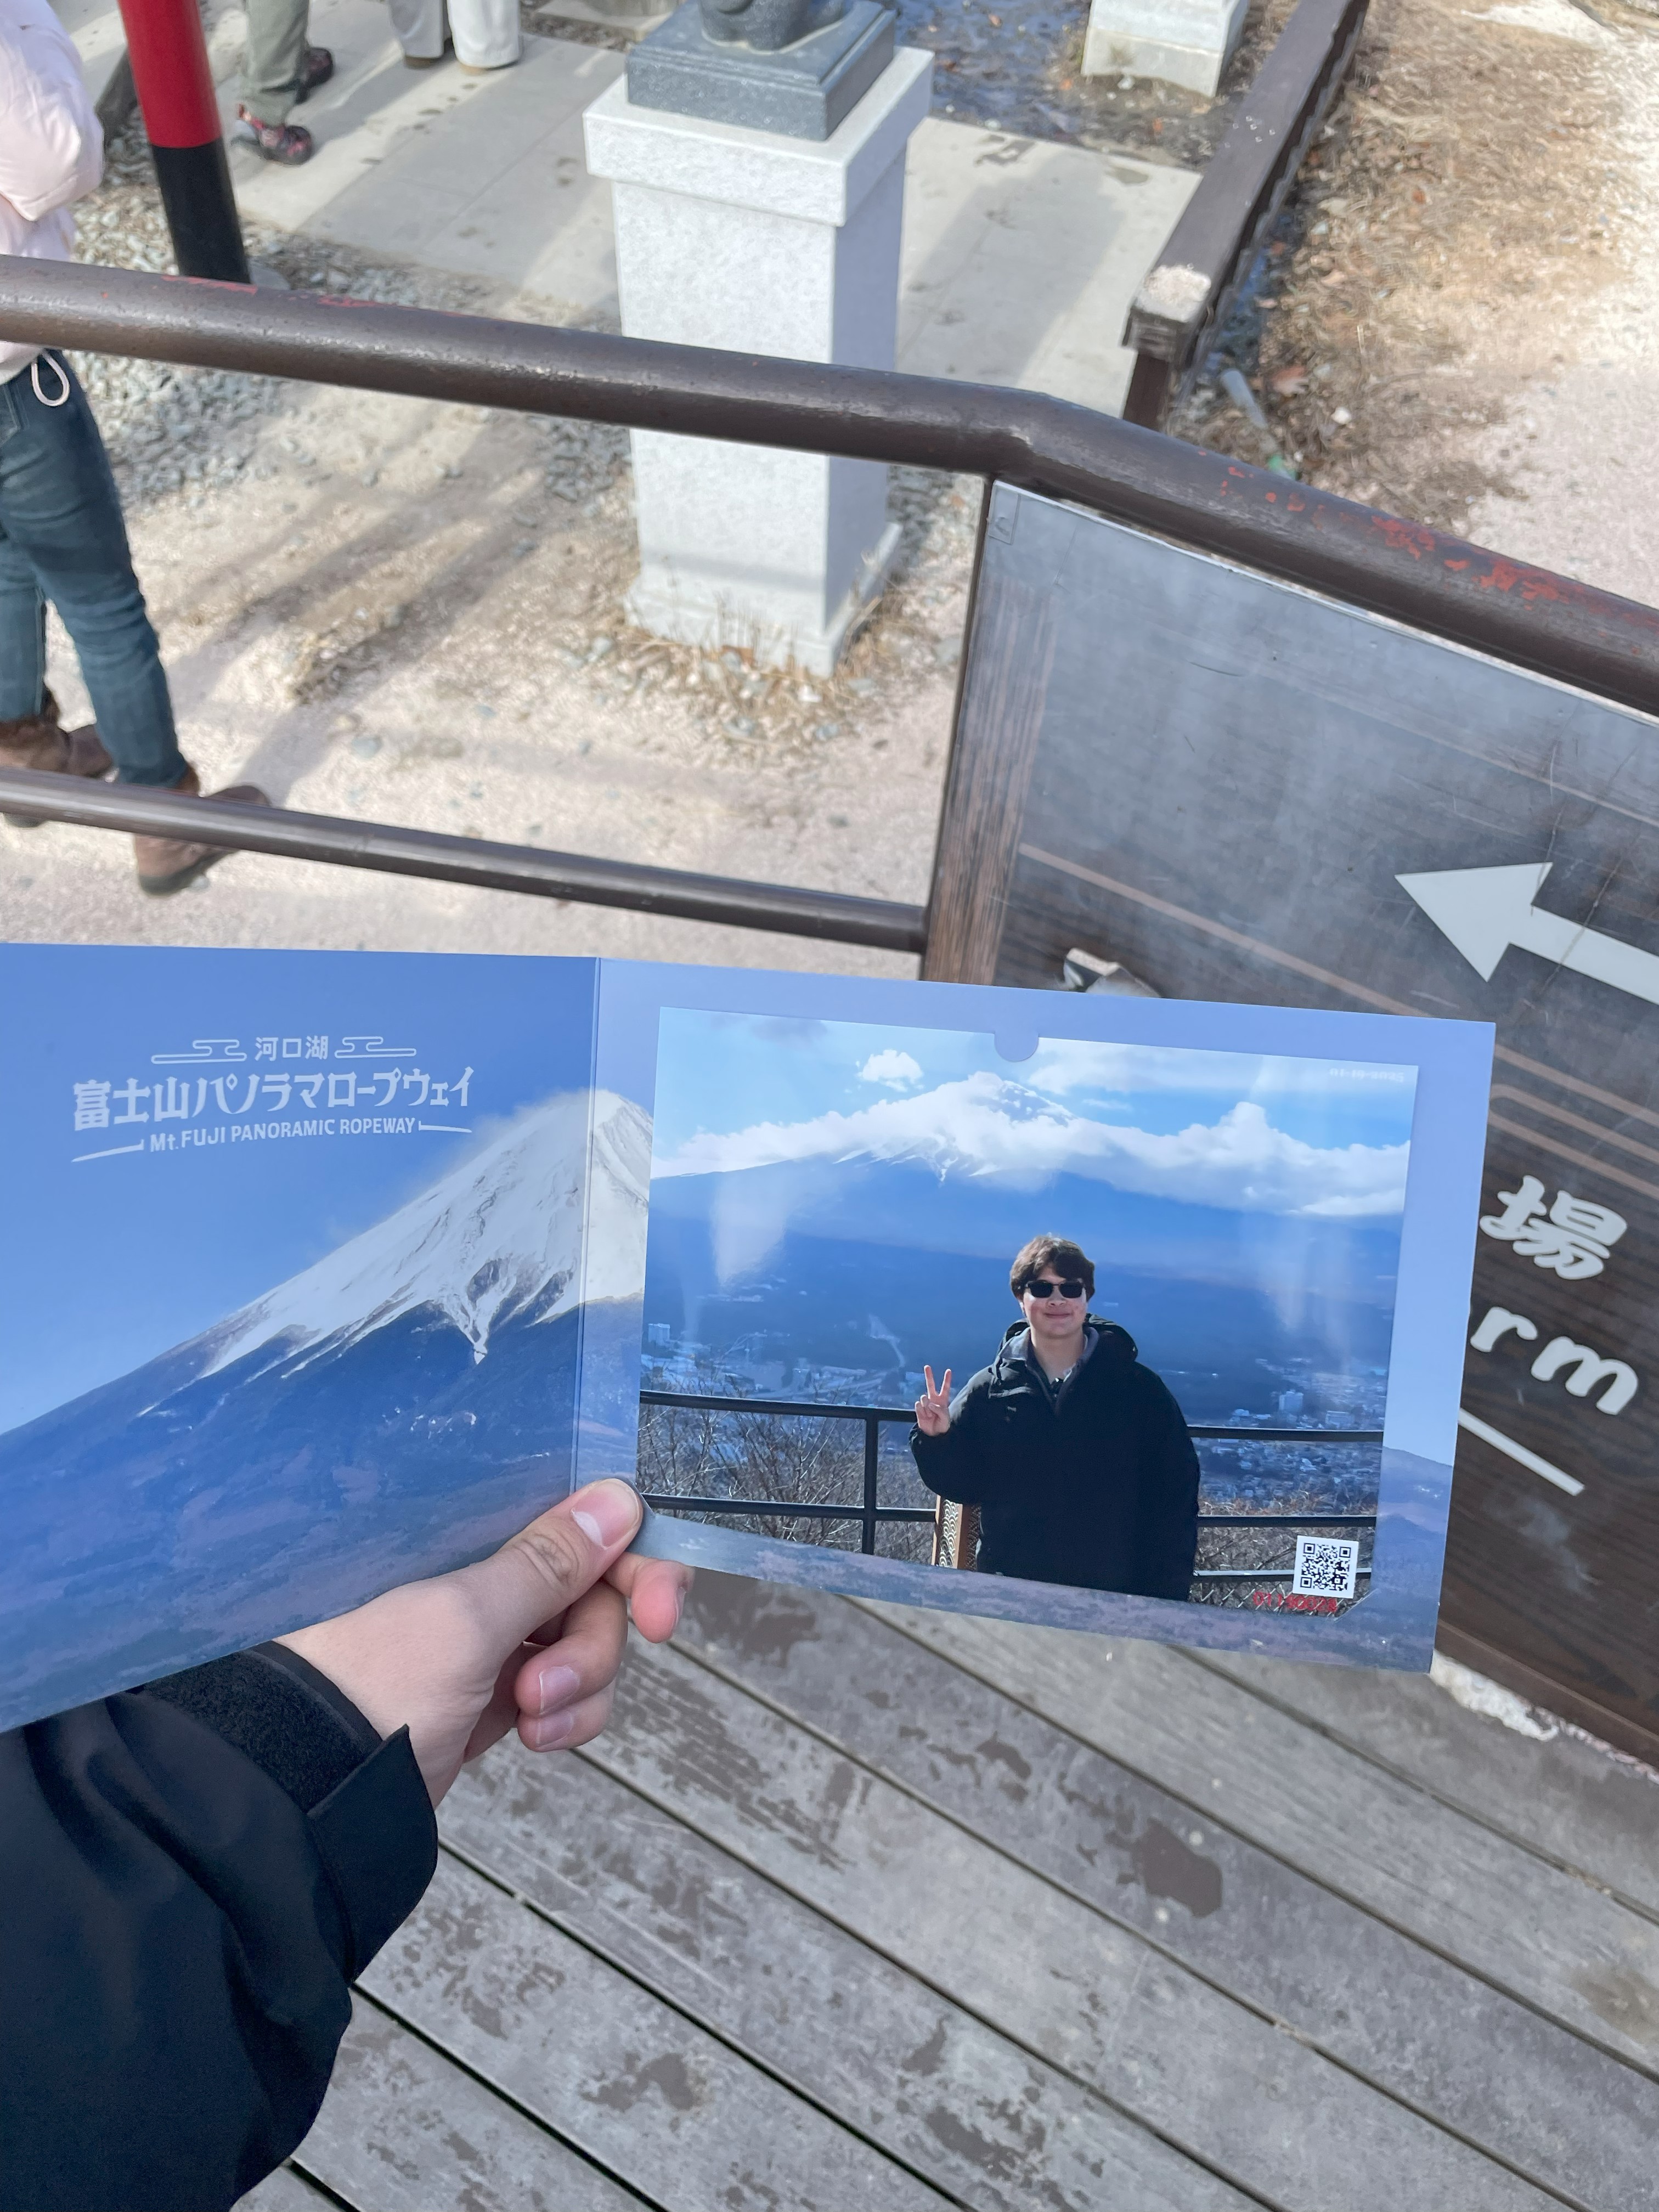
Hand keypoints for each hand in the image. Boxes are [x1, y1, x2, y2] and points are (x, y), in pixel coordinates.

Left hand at [277, 1479, 691, 1803]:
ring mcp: (488, 1638)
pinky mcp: (492, 1694)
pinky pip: (565, 1693)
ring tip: (530, 1721)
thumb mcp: (465, 1620)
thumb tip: (618, 1498)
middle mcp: (482, 1574)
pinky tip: (534, 1739)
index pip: (578, 1519)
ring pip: (587, 1644)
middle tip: (553, 1686)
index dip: (633, 1559)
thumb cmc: (372, 1685)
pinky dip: (566, 1716)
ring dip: (580, 1685)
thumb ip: (547, 1563)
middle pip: (596, 1589)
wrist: (308, 1791)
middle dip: (594, 1643)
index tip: (663, 1609)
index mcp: (469, 1533)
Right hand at [914, 1365, 952, 1435]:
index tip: (949, 1370)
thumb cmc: (942, 1425)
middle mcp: (933, 1399)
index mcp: (942, 1400)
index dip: (947, 1379)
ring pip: (924, 1398)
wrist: (933, 1434)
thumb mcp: (945, 1418)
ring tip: (930, 1414)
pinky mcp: (919, 1409)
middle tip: (927, 1366)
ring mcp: (926, 1403)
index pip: (945, 1388)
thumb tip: (929, 1403)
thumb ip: (939, 1409)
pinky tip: (925, 1416)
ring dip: (927, 1406)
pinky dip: (922, 1411)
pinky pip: (918, 1405)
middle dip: (928, 1375)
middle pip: (930, 1385)